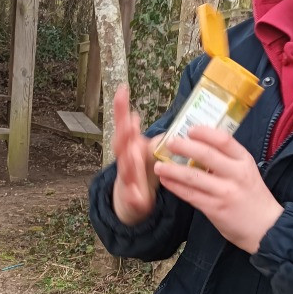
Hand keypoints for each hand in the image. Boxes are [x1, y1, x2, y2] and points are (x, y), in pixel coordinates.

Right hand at [111, 85, 158, 224]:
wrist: (128, 204)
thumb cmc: (140, 173)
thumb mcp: (147, 152)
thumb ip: (157, 138)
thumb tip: (171, 127)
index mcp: (129, 148)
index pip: (125, 125)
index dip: (122, 108)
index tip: (122, 90)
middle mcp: (125, 162)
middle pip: (121, 144)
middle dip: (124, 132)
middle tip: (129, 120)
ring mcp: (127, 180)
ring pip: (126, 170)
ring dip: (129, 162)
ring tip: (133, 152)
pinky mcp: (133, 200)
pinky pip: (133, 198)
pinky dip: (134, 197)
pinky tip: (138, 196)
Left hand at [154, 127, 283, 253]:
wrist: (266, 228)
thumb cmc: (253, 197)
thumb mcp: (247, 172)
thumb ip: (227, 161)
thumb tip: (199, 147)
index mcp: (244, 161)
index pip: (223, 140)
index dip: (204, 133)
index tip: (190, 129)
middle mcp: (235, 174)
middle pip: (206, 155)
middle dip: (184, 147)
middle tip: (169, 143)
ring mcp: (224, 192)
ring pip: (193, 176)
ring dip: (172, 169)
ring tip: (159, 165)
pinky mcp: (215, 209)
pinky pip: (190, 195)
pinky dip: (176, 187)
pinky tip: (166, 181)